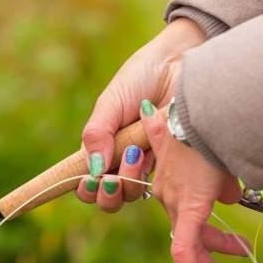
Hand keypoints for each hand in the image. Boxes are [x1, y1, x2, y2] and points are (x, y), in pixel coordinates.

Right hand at [76, 18, 206, 210]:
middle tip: (110, 179)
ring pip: (131, 194)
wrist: (177, 65)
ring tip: (134, 153)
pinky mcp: (166, 163)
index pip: (86, 181)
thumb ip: (96, 134)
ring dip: (128, 182)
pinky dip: (147, 175)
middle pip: (108, 197)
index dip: (85, 190)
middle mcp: (119, 160)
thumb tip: (94, 170)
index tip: (88, 182)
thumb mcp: (109, 103)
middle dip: (106, 194)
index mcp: (101, 148)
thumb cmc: (138, 79)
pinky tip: (147, 154)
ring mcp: (143, 163)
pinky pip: (155, 184)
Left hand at [141, 101, 250, 262]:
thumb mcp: (212, 156)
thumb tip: (228, 196)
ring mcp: (175, 201)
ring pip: (188, 242)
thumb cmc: (207, 128)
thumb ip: (215, 176)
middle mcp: (167, 193)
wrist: (203, 115)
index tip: (221, 238)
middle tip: (231, 261)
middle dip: (212, 249)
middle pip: (185, 231)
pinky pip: (184, 246)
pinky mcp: (188, 206)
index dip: (202, 229)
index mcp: (170, 181)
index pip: (181, 213)